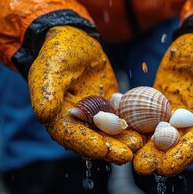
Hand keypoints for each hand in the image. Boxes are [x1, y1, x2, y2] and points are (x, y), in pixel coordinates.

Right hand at [28, 26, 142, 164]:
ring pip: (110, 131)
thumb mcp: (49, 69)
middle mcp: (77, 120)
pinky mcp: (110, 105)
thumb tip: (44, 116)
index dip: (86, 145)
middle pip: (93, 139)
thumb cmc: (57, 52)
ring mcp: (95, 114)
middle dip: (110, 148)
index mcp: (58, 117)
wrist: (74, 37)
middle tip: (127, 155)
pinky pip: (122, 117)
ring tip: (140, 144)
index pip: (71, 136)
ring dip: (123, 140)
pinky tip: (148, 128)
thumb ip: (46, 92)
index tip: (102, 150)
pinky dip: (133, 123)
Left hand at [133, 32, 192, 175]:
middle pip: (172, 145)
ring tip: (125, 154)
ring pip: (152, 134)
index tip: (166, 168)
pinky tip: (114, 128)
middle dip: (157, 157)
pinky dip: (129, 122)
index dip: (182, 156)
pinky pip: (140, 115)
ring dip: (140, 145)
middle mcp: (187, 125)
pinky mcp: (154, 105)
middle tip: (141, 168)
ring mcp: (168, 116)